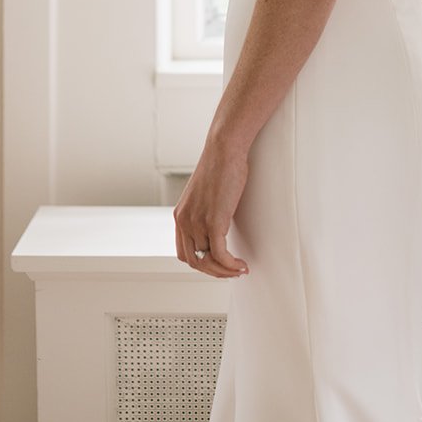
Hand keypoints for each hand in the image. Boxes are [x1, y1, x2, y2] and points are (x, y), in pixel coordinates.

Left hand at [173, 131, 249, 278]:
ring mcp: (197, 222)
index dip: (201, 263)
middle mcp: (184, 221)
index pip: (184, 252)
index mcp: (180, 216)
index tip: (218, 264)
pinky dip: (231, 265)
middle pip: (194, 261)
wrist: (224, 149)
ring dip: (225, 271)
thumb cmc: (220, 166)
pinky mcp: (214, 221)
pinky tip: (241, 264)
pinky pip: (220, 255)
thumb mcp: (205, 194)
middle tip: (231, 271)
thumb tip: (218, 225)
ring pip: (207, 261)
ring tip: (240, 269)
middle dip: (214, 271)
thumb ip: (205, 211)